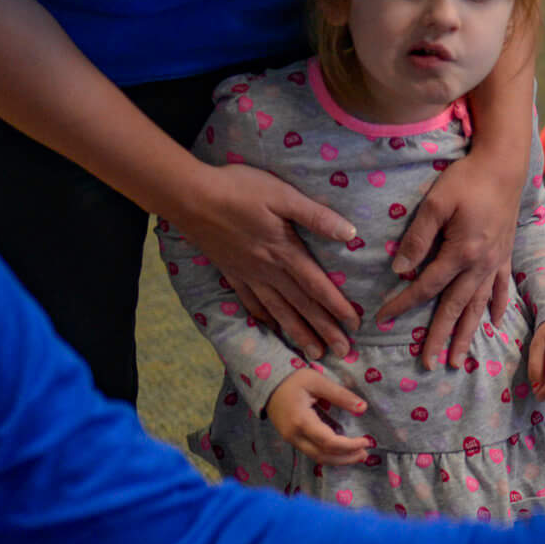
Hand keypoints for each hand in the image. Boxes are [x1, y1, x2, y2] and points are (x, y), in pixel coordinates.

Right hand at [168, 161, 361, 360]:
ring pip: (278, 311)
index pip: (317, 286)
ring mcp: (247, 274)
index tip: (355, 326)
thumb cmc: (238, 190)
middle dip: (324, 330)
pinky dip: (264, 318)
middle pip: (301, 306)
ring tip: (314, 354)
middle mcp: (268, 270)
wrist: (189, 197)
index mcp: (285, 252)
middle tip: (342, 352)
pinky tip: (272, 329)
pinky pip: (250, 303)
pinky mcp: (231, 272)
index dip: (337, 307)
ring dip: (298, 333)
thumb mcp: (282, 195)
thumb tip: (351, 233)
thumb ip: (316, 216)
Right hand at [263, 368, 370, 465]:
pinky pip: (312, 452)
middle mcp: (294, 435)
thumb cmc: (293, 380)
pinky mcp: (292, 439)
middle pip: (322, 455)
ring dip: (338, 459)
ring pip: (316, 457)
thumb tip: (363, 408)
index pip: (328, 442)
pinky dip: (328, 455)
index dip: (349, 446)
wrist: (267, 384)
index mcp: (301, 420)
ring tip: (358, 455)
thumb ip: (340, 395)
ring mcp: (291, 439)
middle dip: (346, 457)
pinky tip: (342, 451)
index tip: (366, 441)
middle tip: (365, 453)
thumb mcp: (317, 381)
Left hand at [374, 146, 516, 368]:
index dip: (402, 304)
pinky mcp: (505, 255)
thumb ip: (418, 238)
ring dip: (468, 334)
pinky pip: (501, 289)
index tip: (382, 320)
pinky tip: (493, 324)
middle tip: (429, 363)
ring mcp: (496, 262)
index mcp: (462, 252)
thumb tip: (400, 269)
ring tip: (459, 358)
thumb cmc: (466, 179)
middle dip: (440, 337)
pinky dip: (497, 308)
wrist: (504, 165)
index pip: (426, 286)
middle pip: (456, 307)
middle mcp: (481, 264)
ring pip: (479, 306)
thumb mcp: (435, 202)